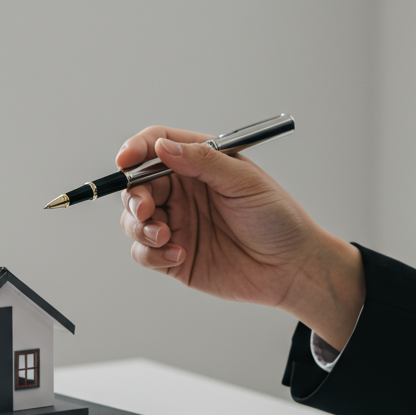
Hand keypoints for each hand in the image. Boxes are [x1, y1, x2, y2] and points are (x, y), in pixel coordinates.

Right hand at [116, 128, 364, 349]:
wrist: (290, 268)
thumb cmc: (276, 218)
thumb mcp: (243, 181)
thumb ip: (202, 161)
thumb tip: (163, 147)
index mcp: (197, 164)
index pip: (156, 146)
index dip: (135, 150)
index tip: (125, 160)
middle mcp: (181, 192)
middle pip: (135, 186)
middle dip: (133, 197)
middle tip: (145, 211)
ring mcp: (175, 224)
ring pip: (132, 220)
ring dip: (140, 227)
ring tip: (166, 236)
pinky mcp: (172, 257)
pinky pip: (142, 253)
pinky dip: (151, 254)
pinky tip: (179, 255)